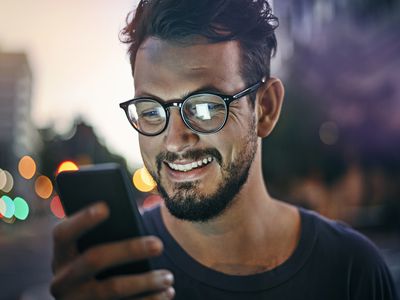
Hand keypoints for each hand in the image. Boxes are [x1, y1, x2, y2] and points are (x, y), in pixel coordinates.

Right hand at [50, 202, 174, 298]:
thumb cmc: (102, 263)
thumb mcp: (96, 249)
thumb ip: (109, 234)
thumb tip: (131, 218)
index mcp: (62, 254)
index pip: (63, 233)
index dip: (82, 219)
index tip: (106, 207)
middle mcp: (62, 279)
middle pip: (94, 259)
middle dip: (130, 250)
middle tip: (159, 244)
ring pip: (112, 289)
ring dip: (146, 281)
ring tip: (168, 276)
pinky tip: (167, 293)